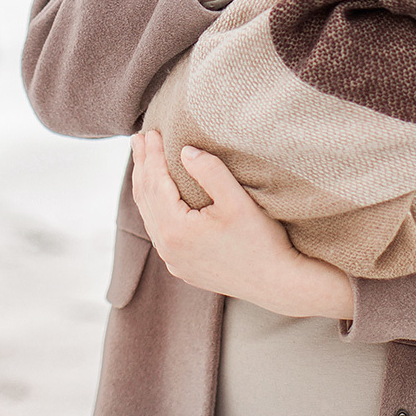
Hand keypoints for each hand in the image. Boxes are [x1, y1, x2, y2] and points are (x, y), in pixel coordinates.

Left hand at [130, 130, 354, 320]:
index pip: (155, 182)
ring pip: (150, 217)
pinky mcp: (183, 268)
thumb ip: (210, 171)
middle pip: (146, 199)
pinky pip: (159, 233)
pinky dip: (155, 208)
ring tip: (143, 163)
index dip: (153, 154)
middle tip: (138, 139)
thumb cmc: (261, 242)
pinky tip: (159, 199)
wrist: (278, 284)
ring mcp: (174, 261)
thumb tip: (185, 151)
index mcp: (175, 230)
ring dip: (145, 187)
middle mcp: (168, 248)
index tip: (152, 131)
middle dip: (142, 166)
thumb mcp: (237, 200)